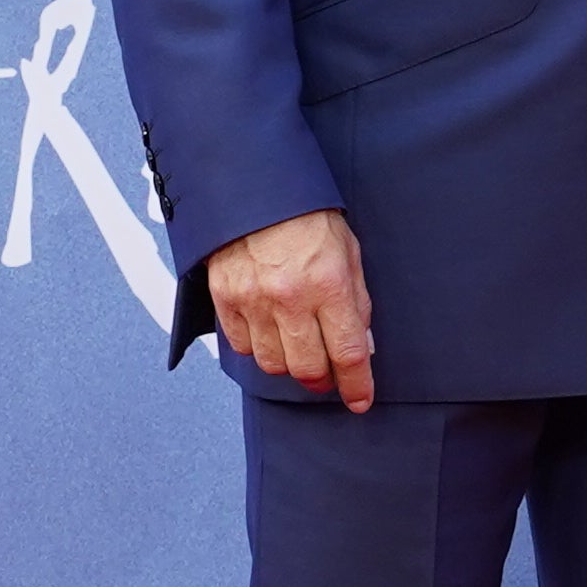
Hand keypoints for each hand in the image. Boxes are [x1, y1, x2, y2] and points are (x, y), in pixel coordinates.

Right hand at [209, 209, 379, 409]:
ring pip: (272, 364)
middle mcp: (290, 298)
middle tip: (326, 373)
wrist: (254, 186)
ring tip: (296, 347)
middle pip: (308, 369)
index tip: (360, 400)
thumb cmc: (305, 215)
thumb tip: (361, 346)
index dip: (357, 386)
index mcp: (328, 284)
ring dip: (289, 364)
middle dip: (322, 380)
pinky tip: (267, 331)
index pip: (348, 354)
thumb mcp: (347, 252)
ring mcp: (253, 300)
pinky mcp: (225, 298)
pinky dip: (257, 347)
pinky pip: (242, 346)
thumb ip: (356, 302)